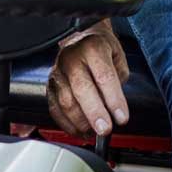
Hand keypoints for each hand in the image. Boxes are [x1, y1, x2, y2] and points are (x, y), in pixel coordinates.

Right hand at [47, 20, 129, 137]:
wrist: (81, 39)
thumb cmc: (101, 49)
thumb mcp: (118, 56)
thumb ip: (119, 80)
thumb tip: (115, 107)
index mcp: (92, 48)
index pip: (104, 76)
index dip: (114, 99)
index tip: (122, 117)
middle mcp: (71, 58)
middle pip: (82, 89)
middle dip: (95, 113)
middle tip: (105, 129)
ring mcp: (57, 72)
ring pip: (66, 102)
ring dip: (82, 122)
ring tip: (95, 132)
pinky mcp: (49, 86)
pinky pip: (55, 109)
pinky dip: (68, 124)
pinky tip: (80, 131)